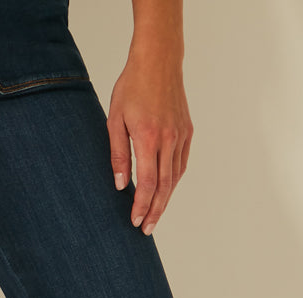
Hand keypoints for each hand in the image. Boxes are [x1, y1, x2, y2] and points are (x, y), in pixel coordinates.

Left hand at [107, 50, 191, 234]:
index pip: (146, 183)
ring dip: (165, 200)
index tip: (135, 221)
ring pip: (174, 178)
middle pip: (163, 186)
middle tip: (146, 230)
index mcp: (148, 138)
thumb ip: (118, 154)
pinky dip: (173, 182)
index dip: (141, 206)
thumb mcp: (115, 121)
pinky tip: (164, 192)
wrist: (158, 61)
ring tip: (155, 216)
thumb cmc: (131, 88)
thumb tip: (119, 185)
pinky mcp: (187, 131)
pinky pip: (181, 164)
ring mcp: (181, 136)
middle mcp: (169, 139)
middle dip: (155, 211)